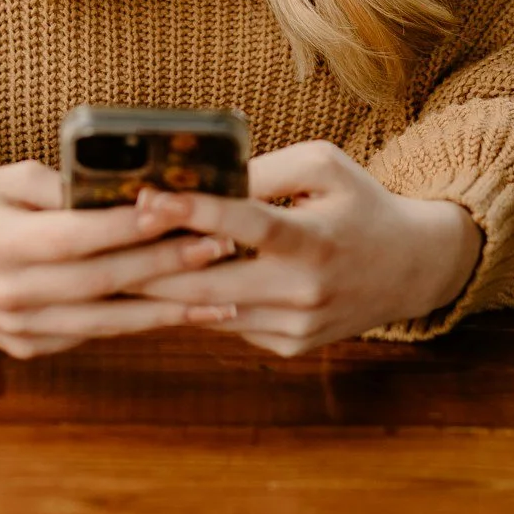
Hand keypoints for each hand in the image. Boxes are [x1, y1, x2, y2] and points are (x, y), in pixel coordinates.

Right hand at [0, 162, 237, 358]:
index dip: (132, 225)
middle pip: (104, 282)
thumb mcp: (4, 180)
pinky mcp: (27, 349)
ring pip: (108, 321)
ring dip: (169, 309)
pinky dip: (137, 323)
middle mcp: (11, 294)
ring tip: (224, 294)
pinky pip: (92, 333)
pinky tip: (180, 312)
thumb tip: (129, 188)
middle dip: (169, 266)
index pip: (79, 236)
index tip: (181, 209)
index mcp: (0, 245)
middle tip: (223, 248)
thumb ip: (62, 188)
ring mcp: (20, 329)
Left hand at [129, 141, 483, 355]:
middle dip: (151, 266)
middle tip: (102, 246)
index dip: (194, 212)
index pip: (247, 225)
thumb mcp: (323, 167)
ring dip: (162, 291)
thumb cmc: (359, 204)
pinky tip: (166, 284)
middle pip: (210, 285)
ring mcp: (296, 327)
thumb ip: (264, 170)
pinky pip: (230, 324)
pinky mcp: (289, 346)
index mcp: (315, 240)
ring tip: (115, 266)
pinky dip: (199, 304)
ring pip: (211, 312)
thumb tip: (200, 180)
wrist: (410, 268)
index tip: (147, 198)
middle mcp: (304, 292)